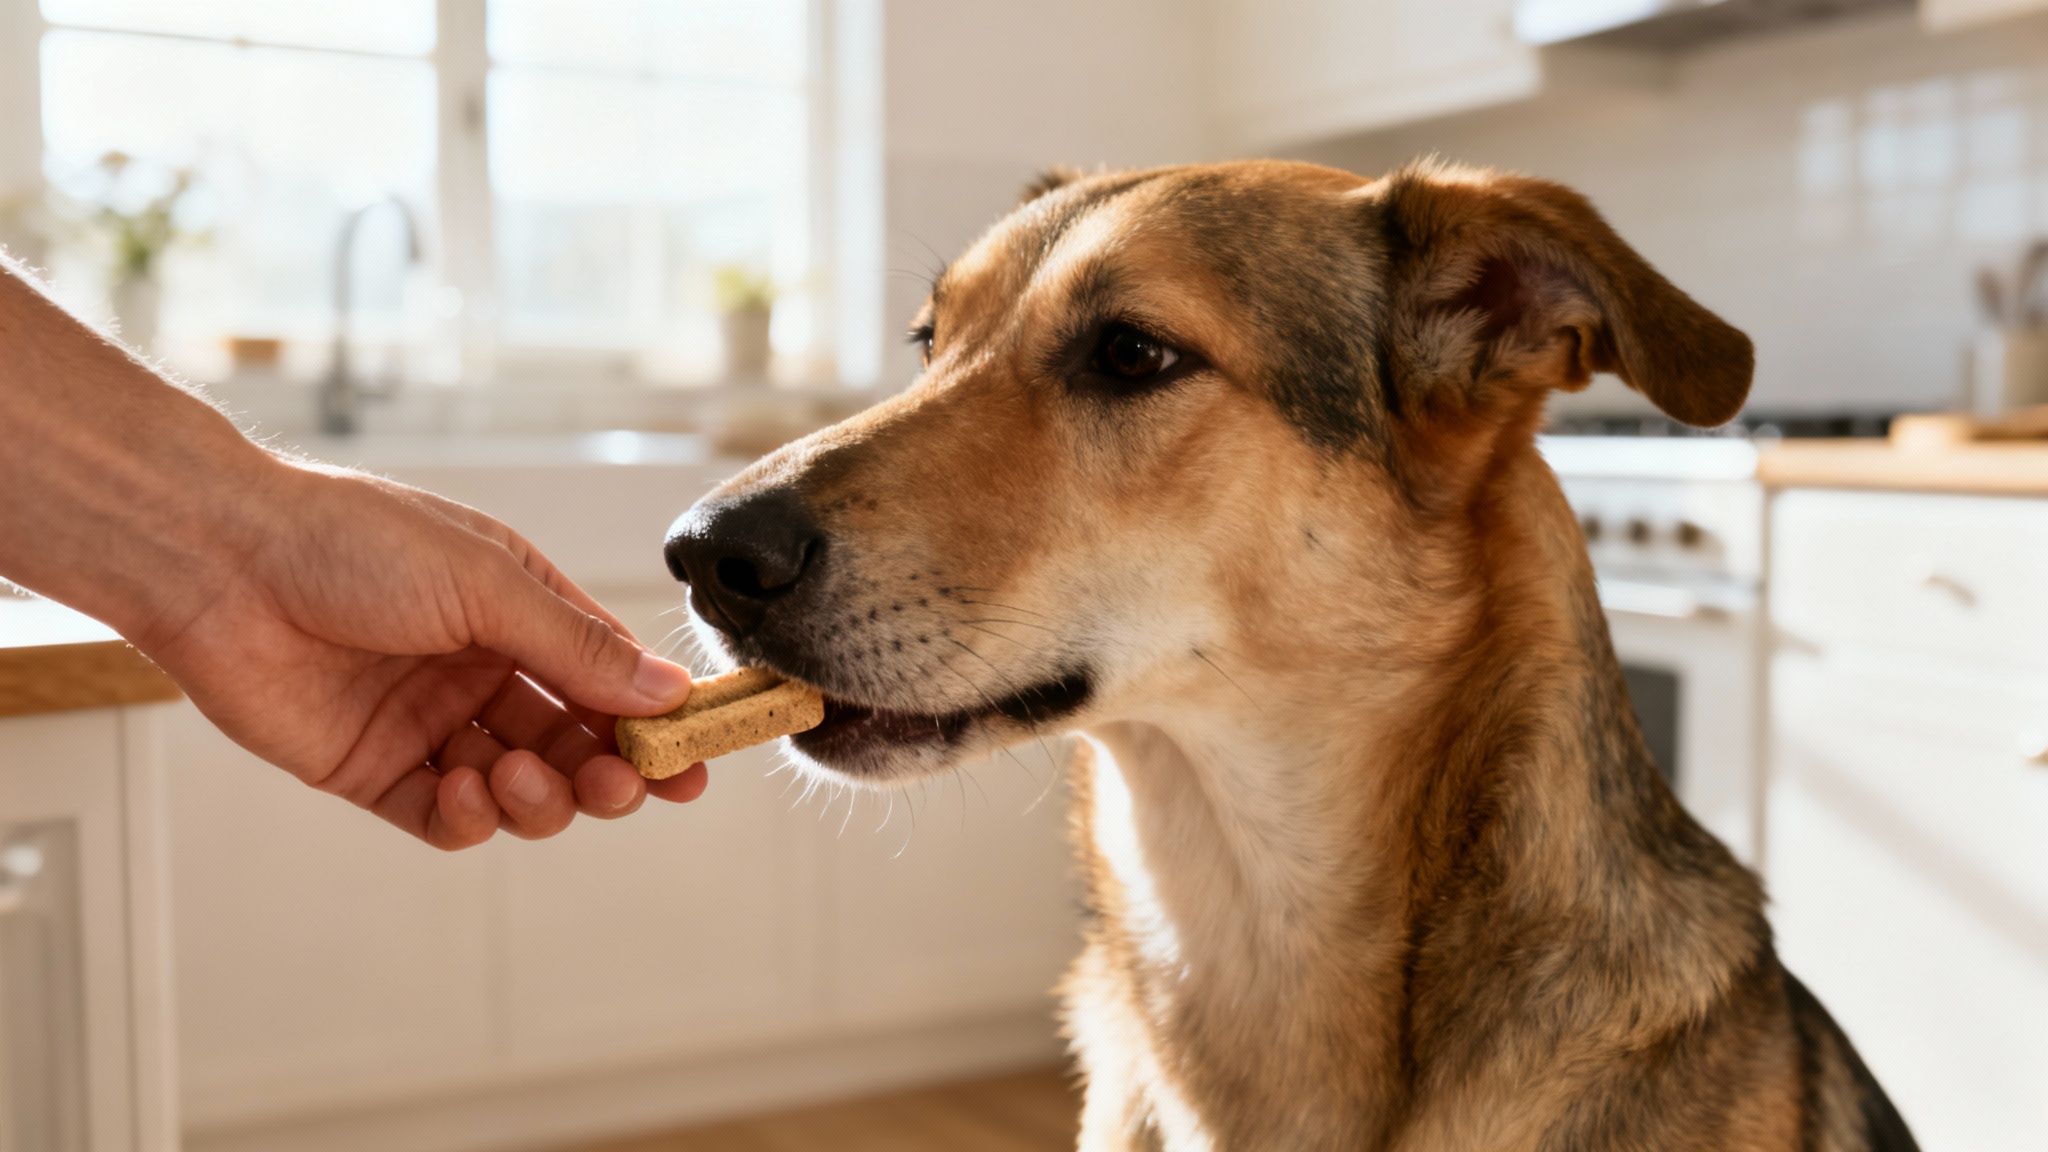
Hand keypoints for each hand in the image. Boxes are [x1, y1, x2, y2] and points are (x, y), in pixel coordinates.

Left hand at [138, 460, 705, 848]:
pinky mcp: (374, 770)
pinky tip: (468, 795)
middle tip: (621, 784)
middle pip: (575, 744)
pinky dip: (471, 820)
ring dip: (539, 797)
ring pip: (521, 788)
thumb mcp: (486, 584)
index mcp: (519, 610)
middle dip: (608, 772)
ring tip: (516, 778)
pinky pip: (446, 817)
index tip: (694, 760)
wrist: (218, 562)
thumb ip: (576, 647)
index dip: (656, 722)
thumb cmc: (349, 543)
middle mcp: (481, 668)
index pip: (610, 677)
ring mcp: (429, 722)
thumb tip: (669, 691)